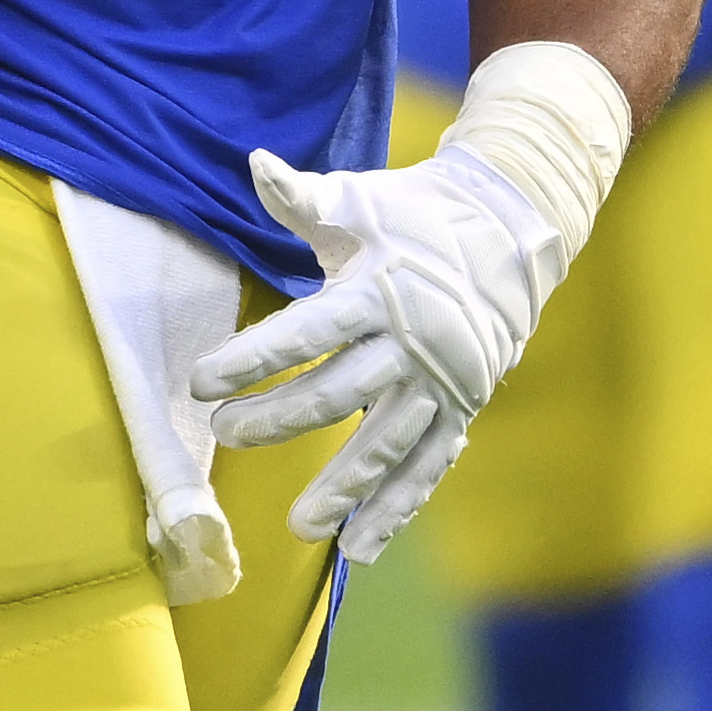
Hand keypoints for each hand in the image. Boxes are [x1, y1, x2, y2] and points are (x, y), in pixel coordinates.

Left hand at [184, 144, 568, 563]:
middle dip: (278, 418)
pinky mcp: (464, 406)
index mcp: (379, 288)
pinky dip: (398, 506)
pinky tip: (362, 546)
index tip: (199, 382)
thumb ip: (303, 196)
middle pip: (339, 392)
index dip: (251, 358)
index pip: (305, 331)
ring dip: (344, 487)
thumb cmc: (417, 213)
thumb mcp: (361, 198)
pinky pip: (429, 465)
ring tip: (300, 526)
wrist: (512, 229)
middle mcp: (413, 341)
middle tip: (227, 433)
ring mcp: (443, 380)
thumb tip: (253, 164)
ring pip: (387, 443)